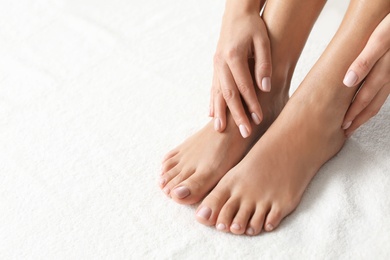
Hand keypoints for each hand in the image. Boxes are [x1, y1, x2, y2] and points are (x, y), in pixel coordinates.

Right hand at [210, 2, 270, 137]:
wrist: (236, 15)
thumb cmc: (253, 27)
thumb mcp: (263, 41)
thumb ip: (264, 64)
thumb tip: (265, 88)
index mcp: (233, 56)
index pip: (244, 86)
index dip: (251, 104)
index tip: (258, 119)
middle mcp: (221, 63)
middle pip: (229, 94)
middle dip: (236, 115)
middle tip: (243, 133)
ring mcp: (216, 66)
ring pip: (217, 93)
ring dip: (220, 113)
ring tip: (220, 130)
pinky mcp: (215, 68)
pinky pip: (213, 88)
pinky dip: (212, 102)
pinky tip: (211, 114)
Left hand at [342, 14, 389, 136]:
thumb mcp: (379, 40)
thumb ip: (364, 61)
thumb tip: (348, 81)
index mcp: (385, 72)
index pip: (365, 99)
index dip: (354, 114)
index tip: (343, 125)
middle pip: (374, 103)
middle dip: (359, 119)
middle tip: (347, 130)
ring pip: (381, 98)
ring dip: (368, 112)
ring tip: (356, 121)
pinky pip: (385, 89)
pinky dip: (376, 100)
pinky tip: (369, 102)